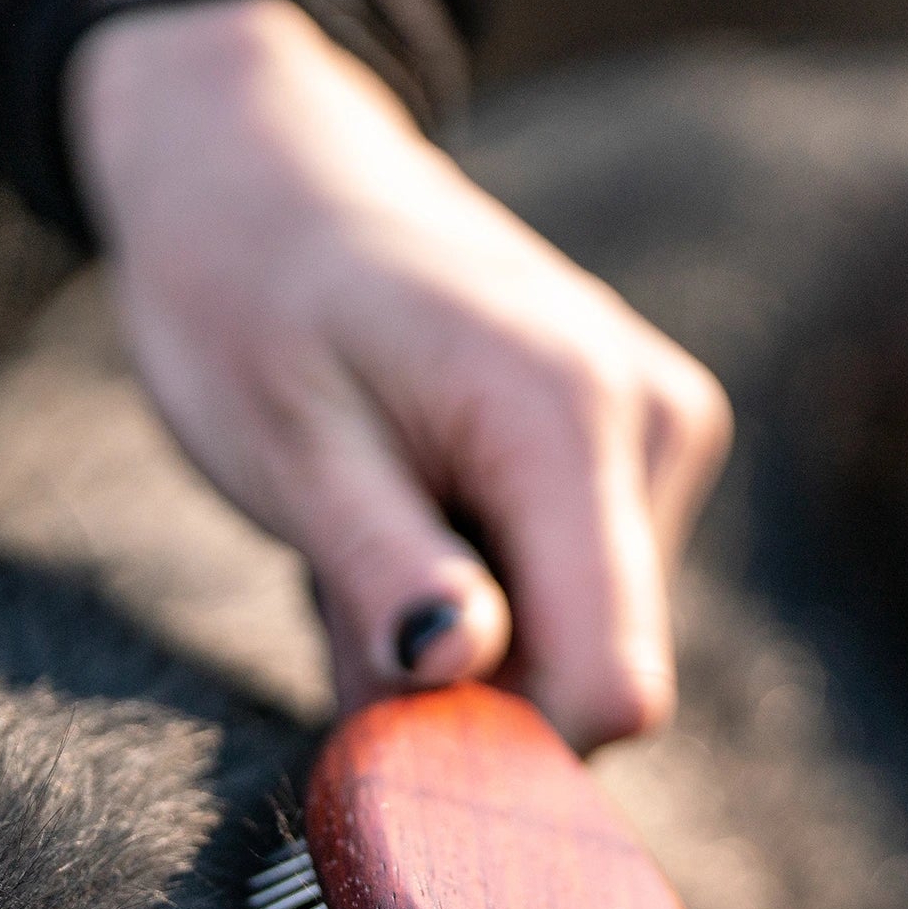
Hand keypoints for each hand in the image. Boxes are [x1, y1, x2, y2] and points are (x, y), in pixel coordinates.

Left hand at [64, 0, 730, 751]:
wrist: (265, 157)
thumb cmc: (246, 287)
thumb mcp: (284, 442)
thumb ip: (383, 569)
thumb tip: (461, 689)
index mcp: (569, 419)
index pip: (612, 684)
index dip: (502, 751)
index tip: (387, 738)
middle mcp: (653, 421)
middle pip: (599, 672)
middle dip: (473, 689)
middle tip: (348, 598)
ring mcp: (661, 425)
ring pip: (588, 639)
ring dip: (475, 638)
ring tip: (380, 527)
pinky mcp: (643, 438)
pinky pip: (583, 586)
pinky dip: (493, 589)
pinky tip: (423, 507)